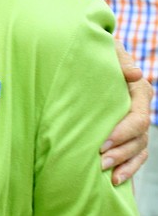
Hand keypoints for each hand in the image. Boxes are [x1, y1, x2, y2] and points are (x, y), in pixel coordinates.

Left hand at [101, 39, 151, 184]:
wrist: (91, 58)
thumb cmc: (98, 53)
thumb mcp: (108, 51)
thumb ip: (119, 61)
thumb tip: (134, 74)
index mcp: (139, 90)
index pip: (138, 116)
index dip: (123, 131)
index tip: (104, 141)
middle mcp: (141, 109)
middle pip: (139, 137)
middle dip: (121, 150)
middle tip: (101, 160)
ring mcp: (136, 124)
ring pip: (138, 149)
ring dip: (124, 163)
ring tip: (106, 173)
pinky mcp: (129, 134)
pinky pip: (136, 156)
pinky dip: (129, 169)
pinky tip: (116, 180)